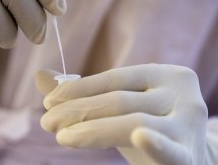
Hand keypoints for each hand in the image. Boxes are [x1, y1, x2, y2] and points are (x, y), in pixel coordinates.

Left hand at [36, 64, 207, 164]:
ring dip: (91, 130)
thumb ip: (84, 91)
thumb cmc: (149, 125)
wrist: (188, 156)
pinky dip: (156, 145)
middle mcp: (180, 93)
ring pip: (133, 123)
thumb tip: (42, 75)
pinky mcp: (190, 154)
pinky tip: (141, 137)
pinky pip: (171, 150)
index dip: (80, 89)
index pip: (116, 78)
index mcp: (164, 75)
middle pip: (120, 100)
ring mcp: (188, 123)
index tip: (49, 100)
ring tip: (62, 136)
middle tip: (47, 121)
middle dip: (78, 110)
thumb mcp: (120, 106)